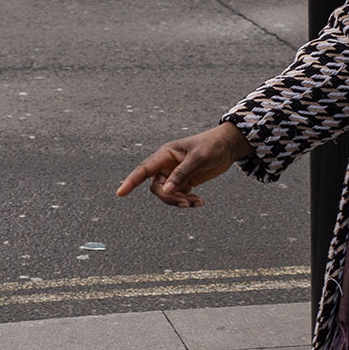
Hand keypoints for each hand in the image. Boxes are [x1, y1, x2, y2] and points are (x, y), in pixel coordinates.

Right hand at [115, 122, 251, 206]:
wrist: (228, 146)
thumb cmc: (212, 145)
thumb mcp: (198, 158)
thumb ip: (182, 173)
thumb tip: (166, 190)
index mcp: (165, 154)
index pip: (144, 169)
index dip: (131, 181)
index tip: (120, 193)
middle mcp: (166, 165)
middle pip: (157, 187)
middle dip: (169, 197)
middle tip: (186, 203)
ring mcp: (174, 174)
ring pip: (167, 194)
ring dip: (180, 201)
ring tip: (197, 203)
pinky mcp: (184, 182)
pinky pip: (179, 196)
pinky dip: (187, 201)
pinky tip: (200, 201)